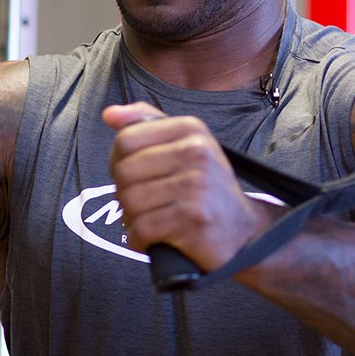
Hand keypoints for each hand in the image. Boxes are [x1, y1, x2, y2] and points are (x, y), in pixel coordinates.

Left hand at [103, 101, 269, 272]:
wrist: (245, 232)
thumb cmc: (206, 189)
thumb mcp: (185, 147)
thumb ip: (146, 125)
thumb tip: (109, 114)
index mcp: (191, 129)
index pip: (126, 140)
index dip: (118, 163)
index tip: (135, 178)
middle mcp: (196, 152)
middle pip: (123, 171)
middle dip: (124, 194)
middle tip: (143, 205)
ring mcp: (197, 186)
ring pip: (129, 201)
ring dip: (131, 219)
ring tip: (150, 221)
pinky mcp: (194, 219)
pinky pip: (141, 229)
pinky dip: (139, 240)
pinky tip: (152, 240)